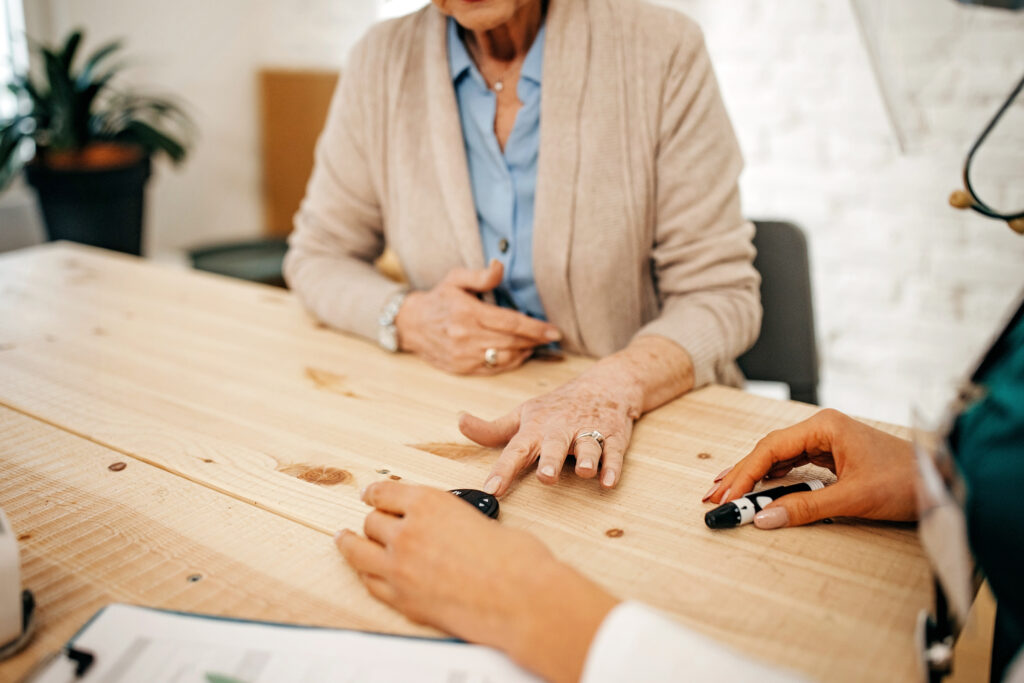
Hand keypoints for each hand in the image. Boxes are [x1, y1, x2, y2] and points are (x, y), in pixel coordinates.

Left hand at [335, 482, 618, 682]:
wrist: (522, 600)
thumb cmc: (516, 560)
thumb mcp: (484, 520)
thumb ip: (456, 520)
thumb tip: (454, 529)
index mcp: (430, 503)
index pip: (387, 492)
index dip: (375, 492)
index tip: (370, 493)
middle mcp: (408, 532)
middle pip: (372, 522)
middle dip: (373, 522)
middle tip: (373, 522)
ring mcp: (401, 568)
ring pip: (359, 552)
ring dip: (352, 544)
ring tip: (345, 540)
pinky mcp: (403, 600)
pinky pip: (371, 584)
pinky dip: (367, 576)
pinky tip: (366, 573)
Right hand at [395, 260, 561, 374]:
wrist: (411, 325)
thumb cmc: (439, 299)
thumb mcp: (456, 278)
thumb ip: (481, 276)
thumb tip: (500, 266)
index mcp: (468, 313)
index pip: (510, 323)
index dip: (536, 328)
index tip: (554, 331)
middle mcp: (466, 337)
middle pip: (512, 341)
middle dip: (535, 340)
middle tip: (551, 337)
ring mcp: (464, 355)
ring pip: (505, 357)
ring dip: (526, 352)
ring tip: (537, 344)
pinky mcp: (462, 368)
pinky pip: (494, 369)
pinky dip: (511, 362)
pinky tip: (520, 354)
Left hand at [460, 360, 644, 496]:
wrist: (605, 384)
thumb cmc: (557, 407)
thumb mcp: (523, 414)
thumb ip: (492, 428)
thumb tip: (460, 421)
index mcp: (536, 428)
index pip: (516, 449)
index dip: (503, 470)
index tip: (491, 489)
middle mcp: (561, 429)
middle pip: (555, 445)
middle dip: (551, 460)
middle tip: (547, 476)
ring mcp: (589, 431)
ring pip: (589, 445)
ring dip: (587, 458)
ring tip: (585, 471)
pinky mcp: (614, 436)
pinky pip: (615, 452)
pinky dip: (613, 466)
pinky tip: (609, 480)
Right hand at [706, 409, 917, 528]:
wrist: (944, 482)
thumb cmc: (907, 480)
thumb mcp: (853, 498)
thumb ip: (806, 508)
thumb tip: (764, 518)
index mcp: (824, 426)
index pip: (770, 448)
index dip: (744, 474)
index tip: (727, 496)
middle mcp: (822, 429)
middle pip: (768, 451)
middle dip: (740, 475)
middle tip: (714, 496)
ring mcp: (827, 441)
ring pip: (778, 458)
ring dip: (753, 477)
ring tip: (727, 493)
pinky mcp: (832, 456)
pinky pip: (793, 465)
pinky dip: (773, 478)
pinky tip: (757, 487)